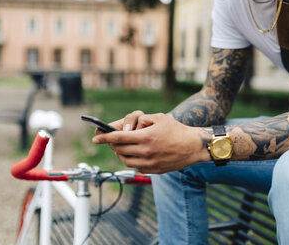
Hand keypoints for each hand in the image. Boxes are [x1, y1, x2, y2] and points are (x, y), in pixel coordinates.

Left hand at [92, 113, 210, 173]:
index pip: (118, 138)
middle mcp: (146, 151)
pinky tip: (135, 154)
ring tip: (122, 147)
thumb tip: (127, 129)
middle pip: (119, 150)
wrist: (193, 146)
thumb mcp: (159, 118)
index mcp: (145, 137)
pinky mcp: (154, 170)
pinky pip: (136, 167)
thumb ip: (141, 121)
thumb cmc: (176, 129)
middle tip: (111, 140)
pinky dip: (131, 161)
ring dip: (120, 154)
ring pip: (126, 160)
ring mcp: (150, 163)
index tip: (96, 137)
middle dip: (112, 144)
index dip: (104, 137)